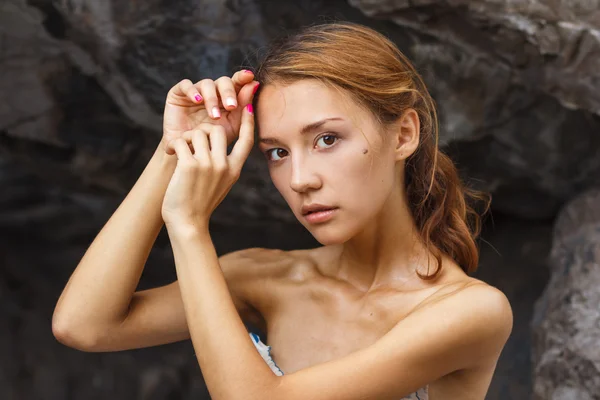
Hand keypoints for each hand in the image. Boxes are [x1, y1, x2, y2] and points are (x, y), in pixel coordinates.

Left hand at [161, 103, 254, 229]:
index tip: (248, 104)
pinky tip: (171, 153)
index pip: (246, 139)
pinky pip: (182, 141)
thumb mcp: (222, 184)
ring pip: (198, 133)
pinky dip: (174, 145)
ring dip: (186, 138)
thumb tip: (224, 147)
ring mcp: (207, 165)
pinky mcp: (189, 166)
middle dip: (203, 131)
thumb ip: (225, 166)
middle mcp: (224, 165)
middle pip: (218, 130)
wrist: (188, 223)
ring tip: (179, 150)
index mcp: (234, 169)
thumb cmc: (201, 204)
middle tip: (192, 142)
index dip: (248, 121)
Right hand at [162, 70, 258, 153]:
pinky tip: (197, 101)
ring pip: (207, 84)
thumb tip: (255, 84)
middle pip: (223, 81)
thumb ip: (244, 107)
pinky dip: (193, 91)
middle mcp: (212, 92)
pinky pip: (186, 85)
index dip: (242, 77)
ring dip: (212, 99)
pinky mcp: (178, 93)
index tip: (250, 78)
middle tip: (231, 107)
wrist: (189, 154)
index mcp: (227, 97)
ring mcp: (196, 91)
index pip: (236, 82)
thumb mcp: (232, 126)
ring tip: (215, 116)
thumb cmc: (214, 141)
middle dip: (229, 93)